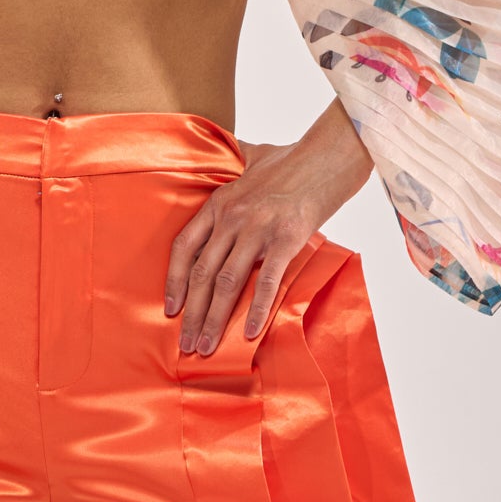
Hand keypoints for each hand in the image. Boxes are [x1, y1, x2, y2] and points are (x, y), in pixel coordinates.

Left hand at [166, 104, 372, 354]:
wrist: (329, 155)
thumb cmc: (291, 160)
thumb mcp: (249, 158)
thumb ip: (230, 165)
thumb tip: (222, 154)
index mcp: (219, 203)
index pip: (184, 247)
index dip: (174, 282)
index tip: (171, 310)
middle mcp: (232, 217)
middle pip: (202, 273)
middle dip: (192, 313)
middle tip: (186, 344)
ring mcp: (258, 228)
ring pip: (227, 282)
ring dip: (214, 319)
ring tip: (207, 347)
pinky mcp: (286, 239)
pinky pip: (266, 281)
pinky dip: (256, 309)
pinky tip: (250, 332)